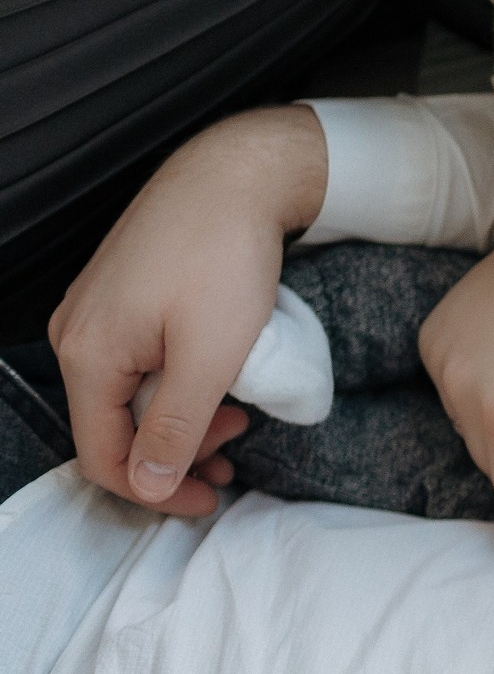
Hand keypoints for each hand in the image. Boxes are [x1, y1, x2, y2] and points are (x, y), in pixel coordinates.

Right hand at [49, 106, 326, 515]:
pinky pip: (137, 364)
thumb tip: (149, 487)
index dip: (158, 492)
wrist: (232, 176)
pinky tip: (217, 382)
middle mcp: (76, 336)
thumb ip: (175, 426)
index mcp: (87, 356)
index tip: (215, 498)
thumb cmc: (224, 258)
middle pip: (113, 429)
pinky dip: (176, 387)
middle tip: (237, 445)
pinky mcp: (121, 297)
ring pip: (128, 397)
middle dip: (175, 452)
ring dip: (179, 421)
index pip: (103, 457)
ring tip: (236, 417)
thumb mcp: (210, 356)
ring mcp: (94, 314)